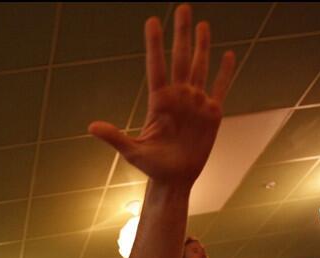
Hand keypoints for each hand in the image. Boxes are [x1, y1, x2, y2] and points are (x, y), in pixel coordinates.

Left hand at [88, 5, 235, 186]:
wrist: (175, 179)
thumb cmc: (152, 166)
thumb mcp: (132, 152)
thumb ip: (115, 137)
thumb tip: (92, 127)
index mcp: (160, 101)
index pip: (157, 65)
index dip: (155, 44)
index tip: (152, 21)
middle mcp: (179, 96)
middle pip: (181, 58)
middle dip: (182, 33)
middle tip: (182, 8)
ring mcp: (195, 102)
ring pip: (200, 67)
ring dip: (202, 46)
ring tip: (202, 24)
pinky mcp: (211, 113)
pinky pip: (220, 87)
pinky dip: (224, 72)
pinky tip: (227, 55)